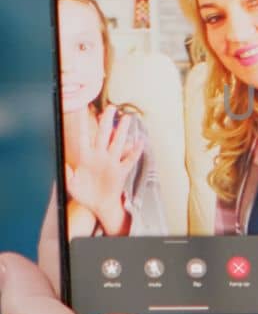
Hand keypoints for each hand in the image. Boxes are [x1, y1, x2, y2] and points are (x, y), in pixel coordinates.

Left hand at [65, 107, 142, 234]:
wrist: (99, 206)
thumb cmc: (84, 194)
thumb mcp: (71, 184)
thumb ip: (66, 173)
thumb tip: (61, 162)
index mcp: (86, 158)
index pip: (84, 138)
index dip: (82, 124)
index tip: (82, 110)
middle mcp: (100, 157)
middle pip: (104, 135)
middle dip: (107, 121)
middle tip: (111, 108)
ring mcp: (111, 163)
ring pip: (117, 143)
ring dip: (122, 131)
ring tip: (127, 118)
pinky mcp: (120, 172)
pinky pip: (129, 160)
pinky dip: (135, 152)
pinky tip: (140, 142)